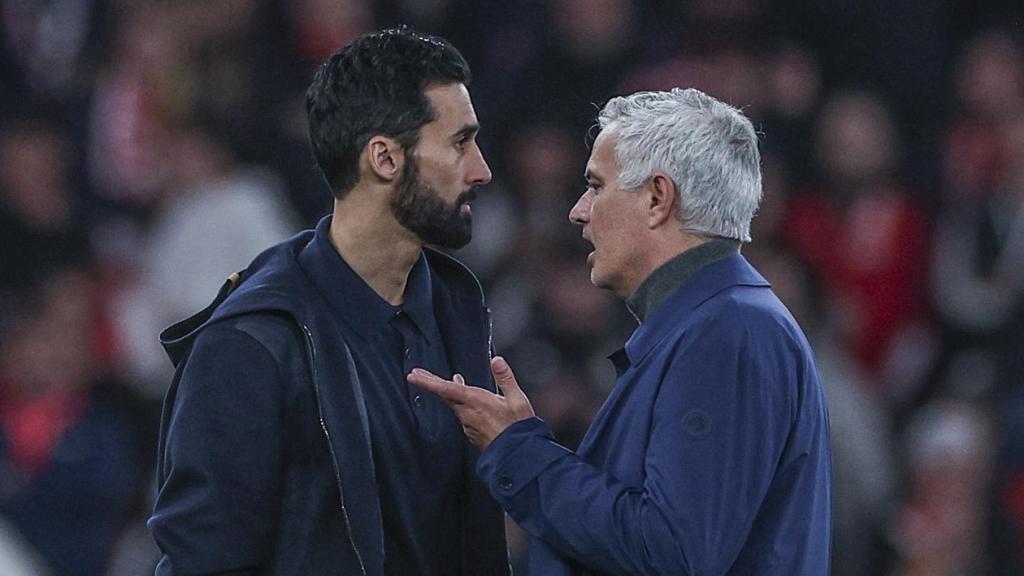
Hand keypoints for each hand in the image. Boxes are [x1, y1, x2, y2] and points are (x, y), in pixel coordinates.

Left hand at [407, 356, 534, 450]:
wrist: (517, 456)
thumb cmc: (518, 428)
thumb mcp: (517, 399)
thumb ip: (505, 378)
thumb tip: (497, 360)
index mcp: (476, 402)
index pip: (446, 389)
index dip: (428, 381)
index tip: (413, 375)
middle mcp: (467, 413)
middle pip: (444, 395)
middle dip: (430, 383)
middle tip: (416, 375)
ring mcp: (468, 424)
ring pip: (454, 404)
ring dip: (448, 392)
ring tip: (447, 382)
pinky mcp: (471, 432)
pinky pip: (461, 414)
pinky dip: (460, 403)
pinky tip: (465, 401)